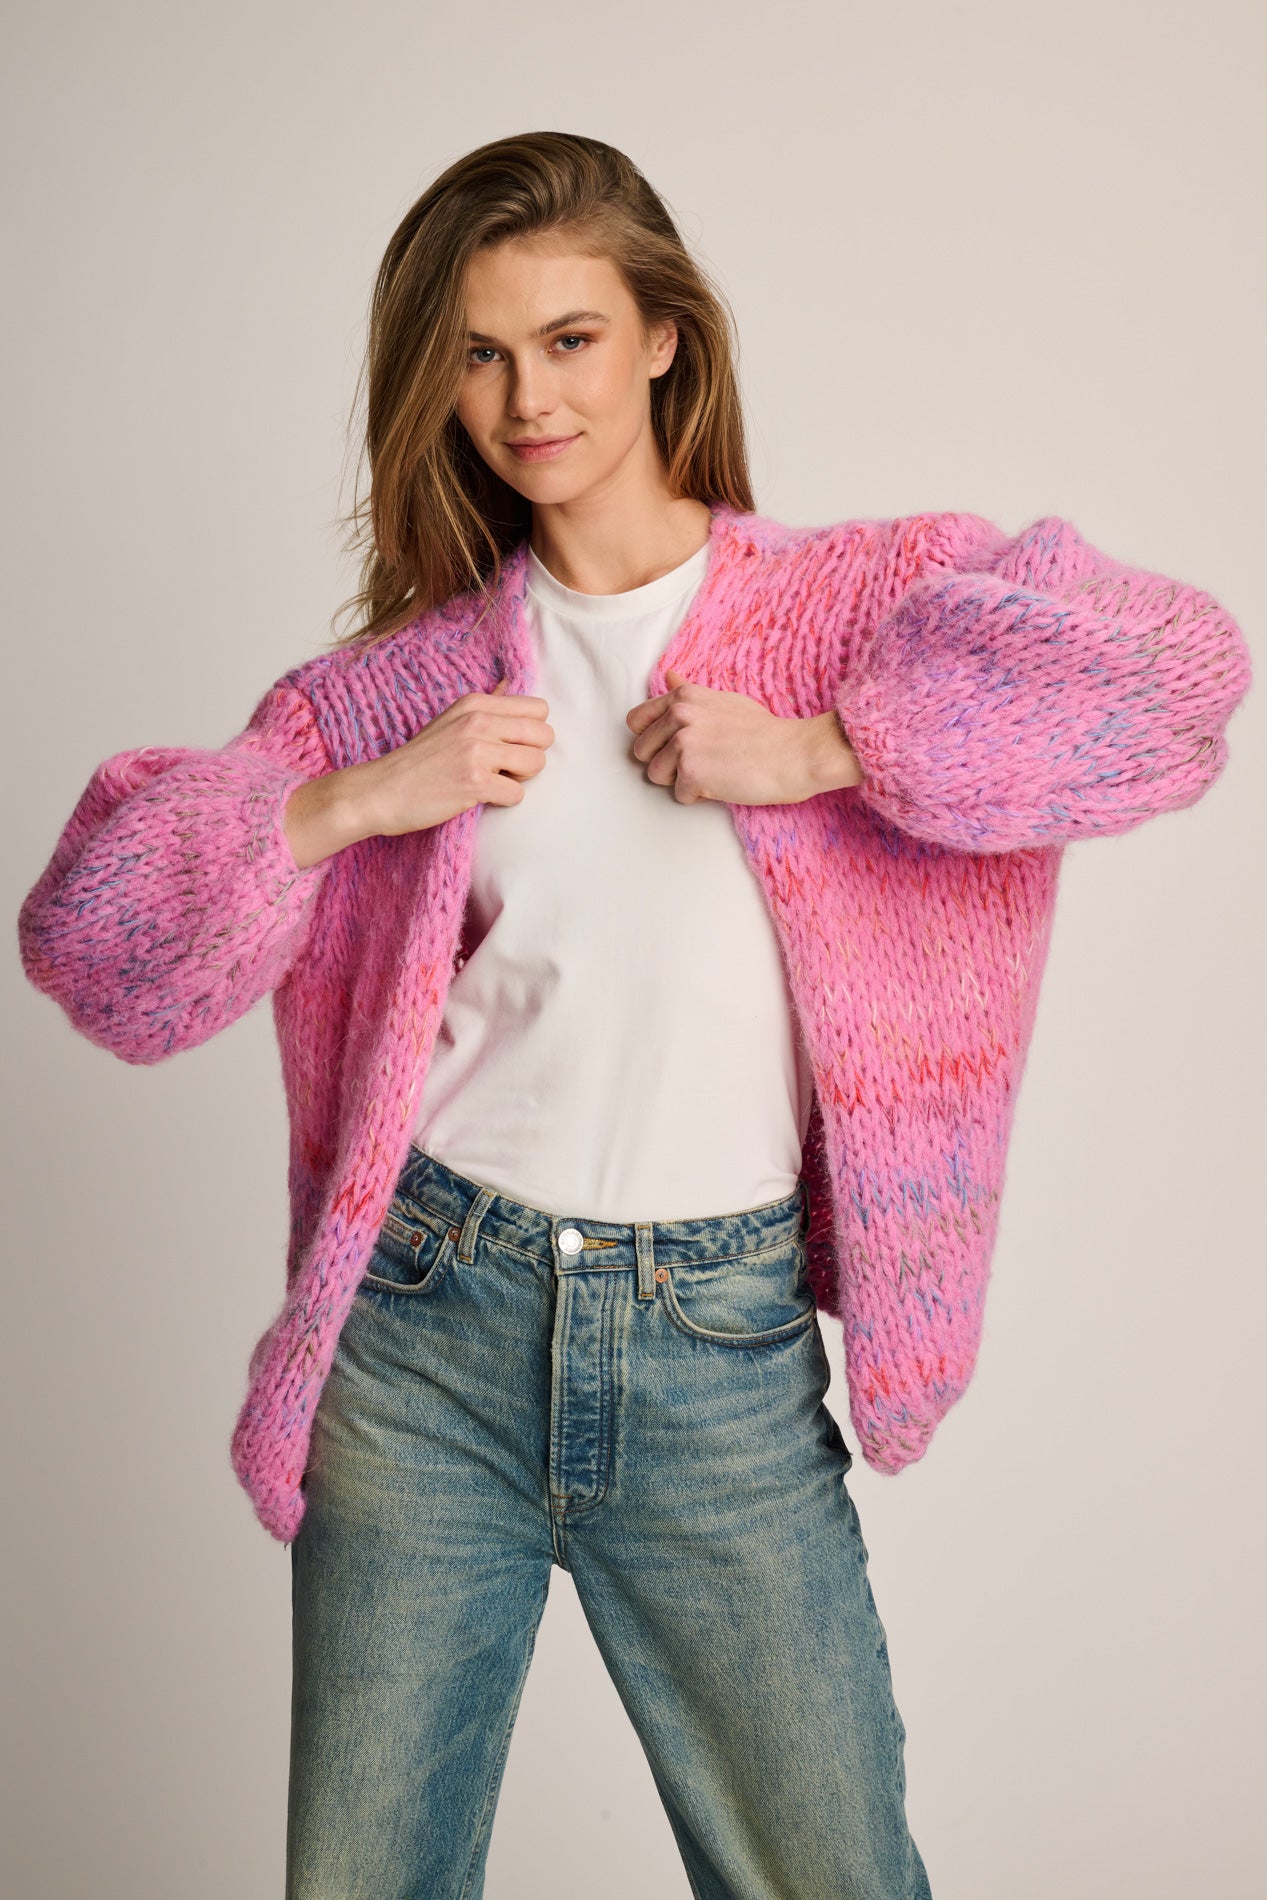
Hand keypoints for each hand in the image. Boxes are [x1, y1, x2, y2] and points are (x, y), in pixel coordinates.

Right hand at [283, 679, 552, 867]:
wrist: (381, 791)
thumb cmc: (418, 760)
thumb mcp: (451, 719)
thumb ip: (486, 703)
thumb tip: (510, 681)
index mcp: (476, 703)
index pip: (539, 709)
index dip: (531, 732)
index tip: (508, 745)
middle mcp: (479, 721)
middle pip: (544, 735)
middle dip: (532, 756)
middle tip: (504, 767)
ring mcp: (477, 751)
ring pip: (537, 763)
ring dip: (520, 779)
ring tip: (491, 781)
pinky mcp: (475, 782)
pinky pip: (518, 794)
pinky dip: (504, 801)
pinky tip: (479, 797)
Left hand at [625, 669, 861, 805]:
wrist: (794, 753)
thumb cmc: (764, 731)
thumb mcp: (723, 700)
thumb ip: (690, 693)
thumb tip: (668, 676)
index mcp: (683, 697)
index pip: (636, 721)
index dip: (651, 739)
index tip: (675, 746)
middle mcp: (678, 715)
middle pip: (642, 752)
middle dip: (666, 763)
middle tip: (702, 761)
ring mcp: (682, 742)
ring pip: (655, 775)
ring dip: (681, 781)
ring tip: (713, 771)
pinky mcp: (690, 771)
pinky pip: (679, 795)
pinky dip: (700, 796)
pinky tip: (723, 783)